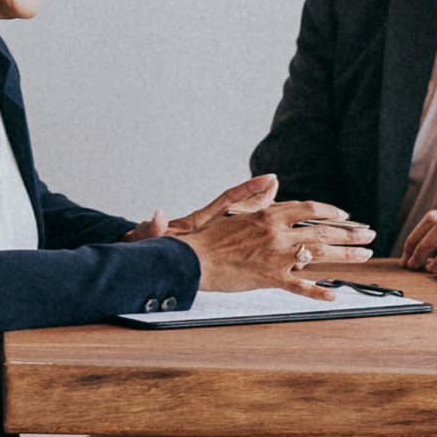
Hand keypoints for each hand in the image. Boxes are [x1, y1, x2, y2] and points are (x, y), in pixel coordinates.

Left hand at [120, 174, 279, 243]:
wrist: (145, 257)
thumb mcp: (151, 237)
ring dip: (266, 221)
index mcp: (200, 221)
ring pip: (246, 226)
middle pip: (245, 211)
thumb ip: (155, 228)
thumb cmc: (148, 245)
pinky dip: (255, 242)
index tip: (270, 179)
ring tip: (290, 217)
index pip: (228, 200)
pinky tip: (271, 247)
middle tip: (291, 198)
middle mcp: (211, 225)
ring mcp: (214, 237)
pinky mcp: (214, 249)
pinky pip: (240, 243)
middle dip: (266, 202)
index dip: (249, 189)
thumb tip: (157, 216)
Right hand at [176, 198, 373, 298]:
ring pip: (319, 254)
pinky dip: (316, 291)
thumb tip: (274, 181)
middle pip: (323, 230)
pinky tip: (333, 294)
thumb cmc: (211, 236)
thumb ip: (257, 196)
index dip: (331, 212)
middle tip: (369, 235)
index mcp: (270, 215)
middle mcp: (277, 232)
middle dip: (350, 233)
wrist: (193, 258)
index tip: (347, 217)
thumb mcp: (235, 209)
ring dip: (346, 255)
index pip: (309, 209)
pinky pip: (298, 286)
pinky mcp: (269, 278)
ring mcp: (275, 256)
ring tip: (365, 255)